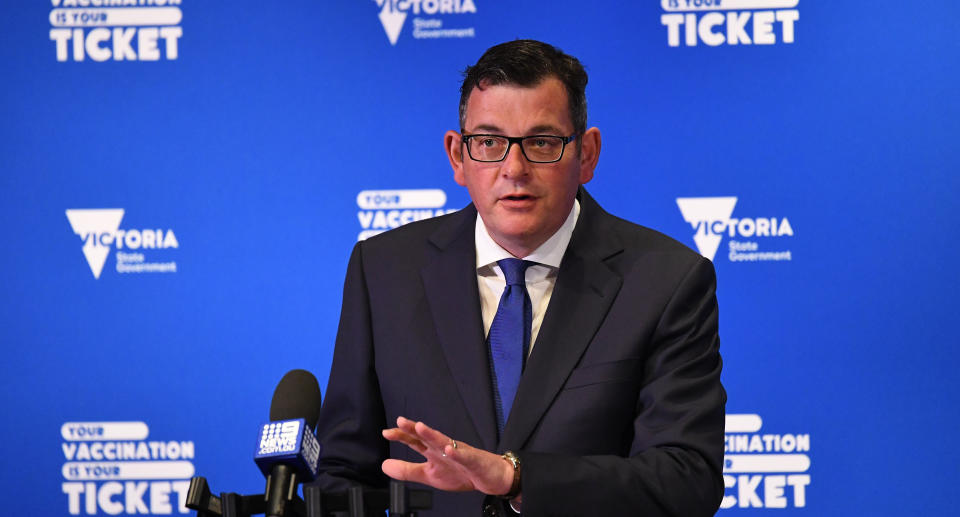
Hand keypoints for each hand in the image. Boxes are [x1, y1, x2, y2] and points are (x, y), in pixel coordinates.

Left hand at [381, 416, 514, 496]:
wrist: (490, 477)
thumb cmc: (461, 473)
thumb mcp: (429, 475)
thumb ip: (407, 470)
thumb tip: (384, 465)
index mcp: (433, 451)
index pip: (415, 441)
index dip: (401, 436)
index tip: (386, 433)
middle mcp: (444, 447)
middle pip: (427, 436)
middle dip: (414, 428)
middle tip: (401, 421)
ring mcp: (459, 452)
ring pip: (444, 442)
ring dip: (432, 435)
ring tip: (420, 427)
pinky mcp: (473, 460)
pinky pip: (465, 456)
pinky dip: (457, 453)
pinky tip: (449, 449)